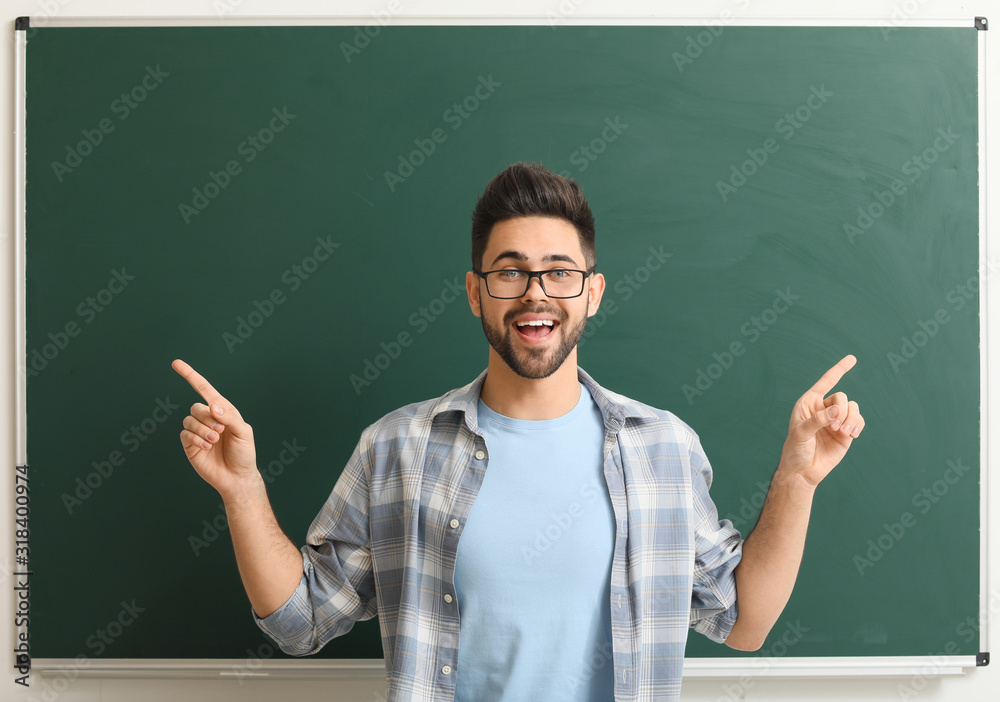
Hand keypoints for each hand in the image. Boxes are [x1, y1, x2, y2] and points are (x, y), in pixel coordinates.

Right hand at [172, 359, 258, 498]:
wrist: (237, 476)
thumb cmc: (244, 453)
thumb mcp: (243, 432)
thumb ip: (229, 416)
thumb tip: (212, 406)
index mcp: (222, 410)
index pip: (204, 389)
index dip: (190, 375)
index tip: (176, 363)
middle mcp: (208, 418)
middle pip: (196, 407)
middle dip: (208, 418)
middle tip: (221, 431)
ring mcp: (197, 431)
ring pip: (189, 420)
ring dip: (202, 430)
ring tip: (214, 441)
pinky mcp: (190, 444)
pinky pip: (184, 434)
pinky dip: (196, 439)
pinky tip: (207, 447)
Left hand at [776, 354, 864, 488]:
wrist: (803, 471)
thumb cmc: (796, 450)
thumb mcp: (801, 433)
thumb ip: (817, 420)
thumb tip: (836, 411)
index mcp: (809, 403)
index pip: (826, 382)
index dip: (839, 370)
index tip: (852, 358)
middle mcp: (824, 408)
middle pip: (842, 397)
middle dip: (841, 410)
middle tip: (834, 427)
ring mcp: (836, 420)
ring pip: (853, 408)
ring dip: (850, 420)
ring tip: (842, 433)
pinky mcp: (846, 432)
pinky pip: (858, 421)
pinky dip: (857, 426)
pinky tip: (850, 436)